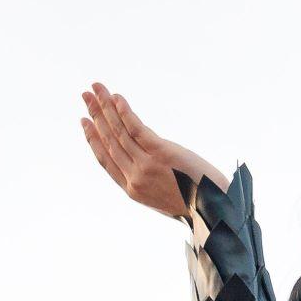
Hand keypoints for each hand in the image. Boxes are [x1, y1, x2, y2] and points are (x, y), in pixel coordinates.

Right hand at [79, 83, 224, 218]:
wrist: (215, 211)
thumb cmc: (196, 204)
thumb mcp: (165, 196)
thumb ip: (149, 179)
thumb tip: (143, 158)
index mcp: (134, 190)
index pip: (105, 160)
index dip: (93, 138)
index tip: (85, 121)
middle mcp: (135, 178)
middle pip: (109, 140)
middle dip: (96, 115)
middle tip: (85, 95)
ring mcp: (146, 166)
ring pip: (119, 131)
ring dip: (105, 106)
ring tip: (96, 89)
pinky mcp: (161, 154)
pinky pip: (136, 128)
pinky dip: (125, 111)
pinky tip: (117, 98)